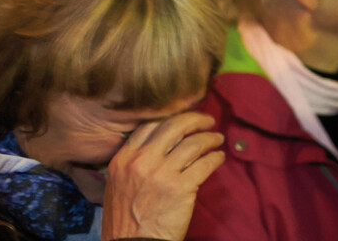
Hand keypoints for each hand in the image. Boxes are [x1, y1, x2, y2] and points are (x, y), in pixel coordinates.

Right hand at [101, 112, 225, 240]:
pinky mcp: (181, 188)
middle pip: (174, 126)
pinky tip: (219, 158)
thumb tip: (161, 145)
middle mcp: (140, 162)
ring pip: (194, 143)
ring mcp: (161, 174)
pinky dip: (216, 158)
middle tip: (208, 121)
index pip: (150, 125)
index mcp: (123, 159)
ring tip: (218, 140)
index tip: (184, 119)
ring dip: (210, 138)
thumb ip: (134, 162)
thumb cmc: (126, 220)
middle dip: (195, 119)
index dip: (172, 117)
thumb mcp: (118, 184)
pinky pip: (205, 163)